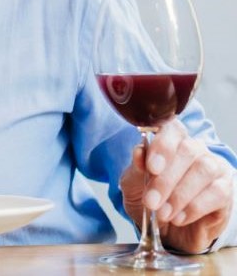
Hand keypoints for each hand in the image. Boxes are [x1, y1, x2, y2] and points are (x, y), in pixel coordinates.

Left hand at [120, 119, 233, 252]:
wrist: (167, 230)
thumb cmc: (151, 199)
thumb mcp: (134, 184)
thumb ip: (136, 168)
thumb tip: (139, 152)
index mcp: (171, 141)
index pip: (172, 129)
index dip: (162, 146)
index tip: (151, 168)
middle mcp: (196, 150)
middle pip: (188, 151)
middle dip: (166, 179)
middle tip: (151, 202)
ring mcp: (215, 169)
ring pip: (204, 171)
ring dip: (180, 195)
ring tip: (163, 214)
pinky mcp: (226, 191)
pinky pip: (217, 193)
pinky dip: (194, 208)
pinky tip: (179, 218)